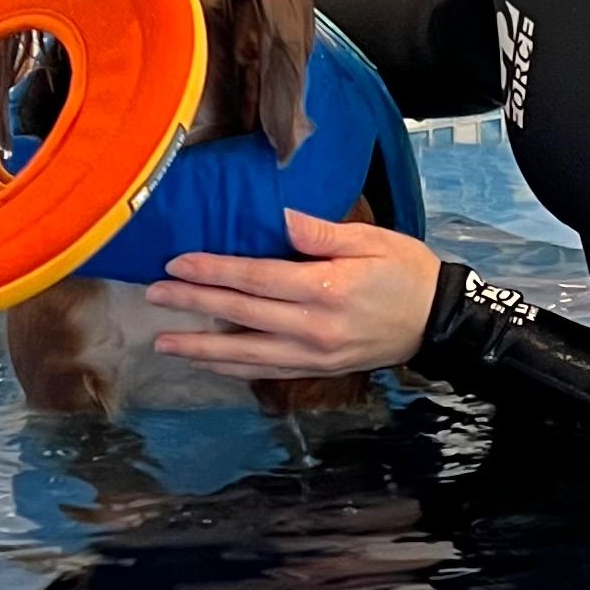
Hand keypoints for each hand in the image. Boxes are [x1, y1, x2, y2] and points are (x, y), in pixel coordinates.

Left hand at [145, 211, 442, 381]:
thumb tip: (280, 217)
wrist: (436, 321)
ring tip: (163, 343)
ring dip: (201, 350)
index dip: (213, 272)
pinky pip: (266, 372)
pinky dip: (232, 369)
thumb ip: (322, 232)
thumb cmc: (405, 271)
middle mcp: (313, 327)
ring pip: (246, 355)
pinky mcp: (317, 370)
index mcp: (325, 288)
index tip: (177, 265)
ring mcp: (313, 355)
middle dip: (193, 306)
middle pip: (241, 316)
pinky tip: (208, 363)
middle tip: (152, 297)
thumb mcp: (371, 239)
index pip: (255, 279)